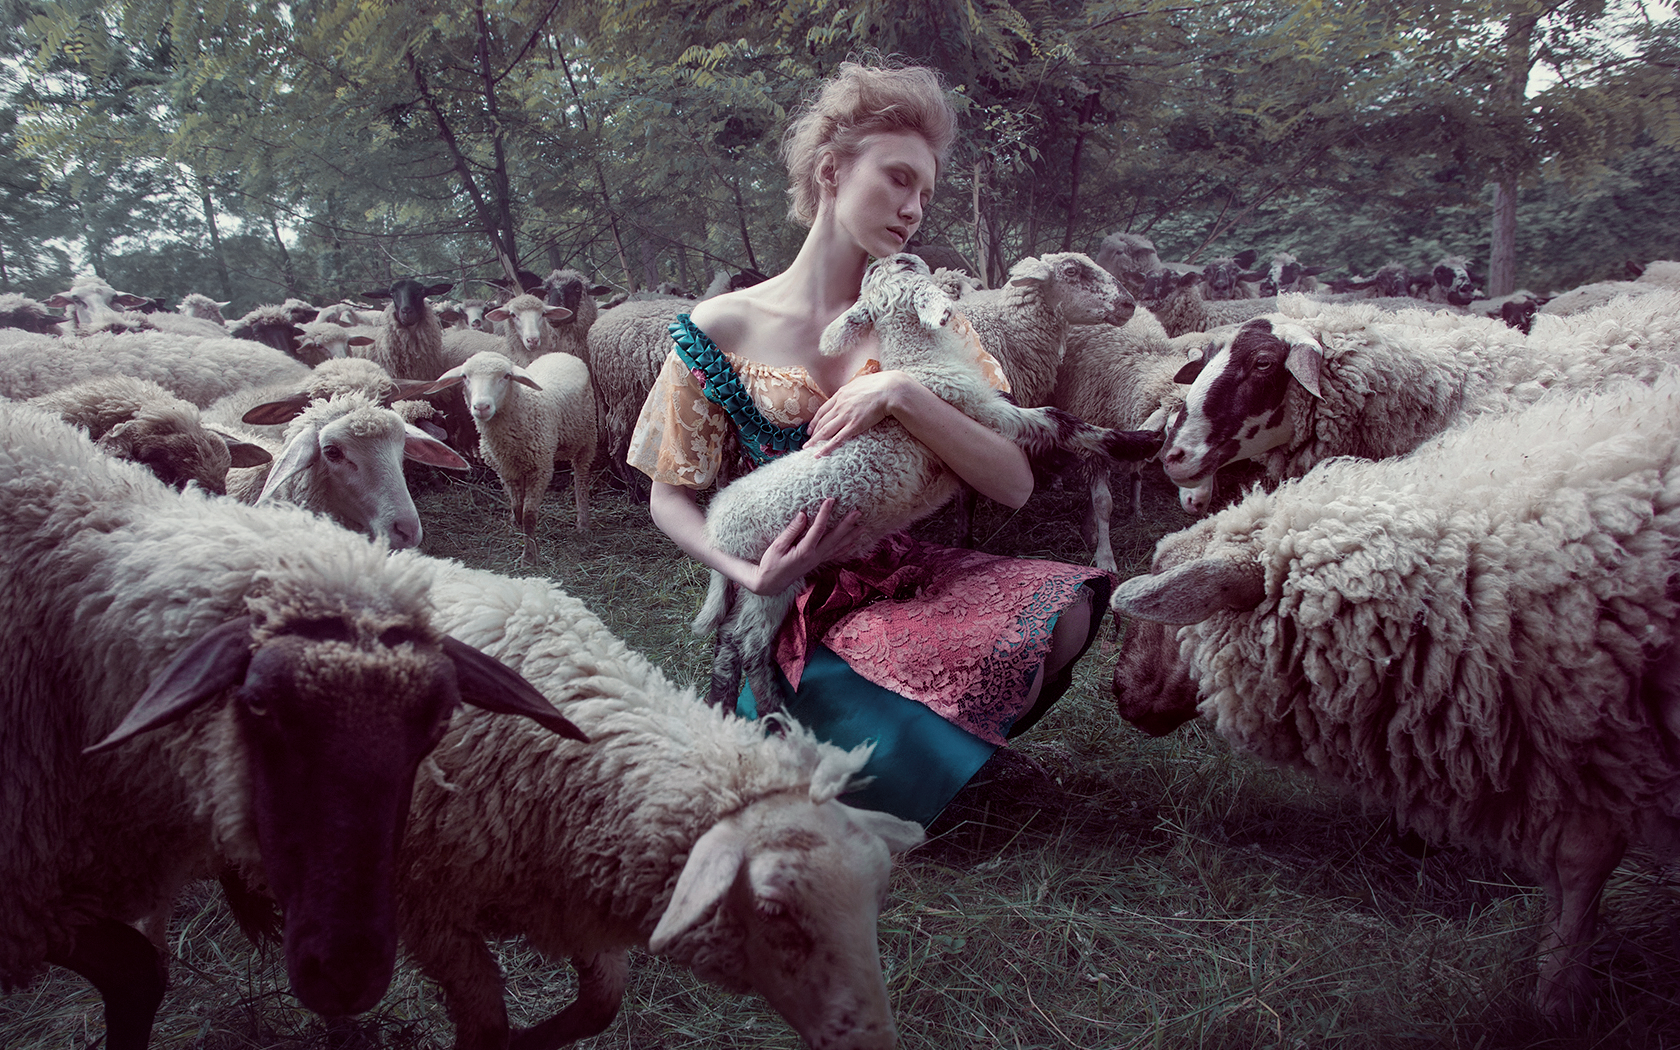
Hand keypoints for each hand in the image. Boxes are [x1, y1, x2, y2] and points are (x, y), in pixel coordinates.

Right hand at [750, 498, 864, 594]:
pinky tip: (853, 542)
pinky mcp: (817, 563)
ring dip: (851, 536)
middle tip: (858, 512)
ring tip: (863, 527)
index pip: (818, 529)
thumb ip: (791, 531)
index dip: (825, 513)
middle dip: (847, 525)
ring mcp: (818, 561)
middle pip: (835, 538)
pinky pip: (835, 555)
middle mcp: (815, 557)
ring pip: (838, 547)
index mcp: (804, 551)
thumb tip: (803, 515)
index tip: (831, 500)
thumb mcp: (777, 546)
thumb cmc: (771, 564)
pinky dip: (846, 548)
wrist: (771, 584)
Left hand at [805, 370, 914, 455]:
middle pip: (822, 421)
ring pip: (825, 431)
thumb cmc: (879, 384)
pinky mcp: (854, 426)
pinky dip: (826, 448)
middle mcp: (840, 405)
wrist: (889, 389)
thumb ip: (853, 389)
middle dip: (813, 432)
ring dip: (814, 441)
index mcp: (841, 394)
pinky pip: (836, 439)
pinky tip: (819, 454)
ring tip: (807, 448)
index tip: (811, 427)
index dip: (815, 420)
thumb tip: (853, 390)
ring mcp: (845, 416)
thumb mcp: (860, 382)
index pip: (823, 410)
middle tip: (807, 440)